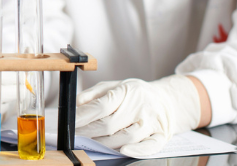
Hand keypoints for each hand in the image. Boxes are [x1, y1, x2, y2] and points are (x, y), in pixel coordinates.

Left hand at [76, 75, 200, 156]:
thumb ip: (92, 95)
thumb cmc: (133, 94)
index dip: (83, 116)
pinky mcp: (161, 135)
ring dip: (105, 143)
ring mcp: (151, 121)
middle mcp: (140, 106)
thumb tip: (75, 105)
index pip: (102, 105)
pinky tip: (122, 151)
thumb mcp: (112, 86)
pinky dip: (137, 151)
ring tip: (91, 143)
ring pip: (127, 137)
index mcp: (126, 91)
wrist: (166, 99)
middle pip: (111, 124)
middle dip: (89, 132)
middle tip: (75, 135)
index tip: (70, 122)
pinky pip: (150, 146)